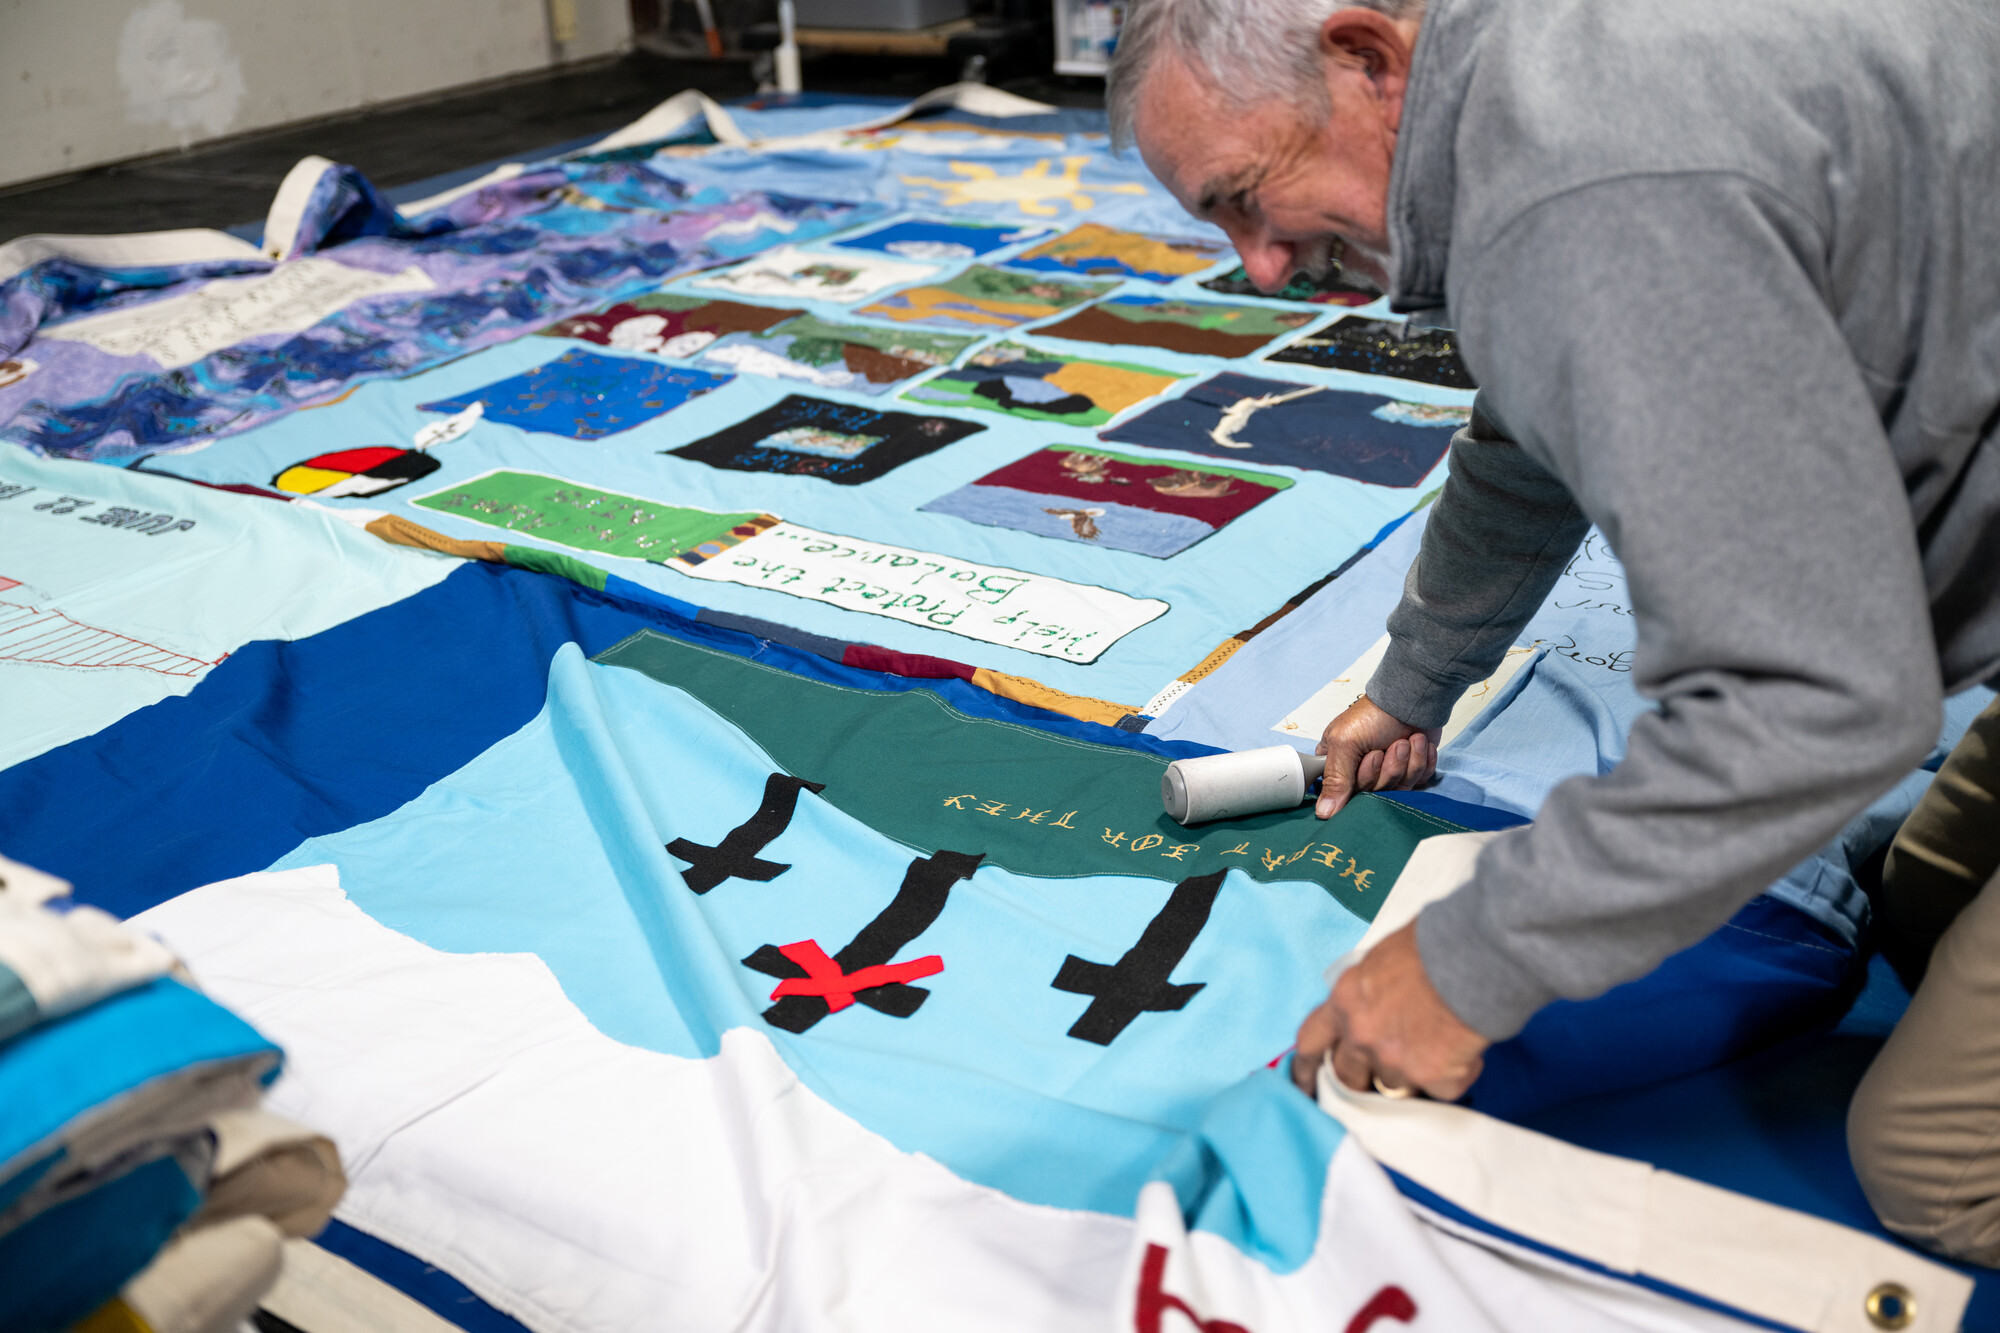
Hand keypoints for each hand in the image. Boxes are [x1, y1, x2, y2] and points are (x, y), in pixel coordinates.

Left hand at [1290, 923, 1487, 1100]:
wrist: (1476, 954)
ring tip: (1438, 1042)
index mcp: (1345, 1001)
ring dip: (1414, 1072)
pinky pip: (1439, 1091)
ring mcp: (1395, 1060)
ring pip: (1396, 1086)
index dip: (1305, 1068)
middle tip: (1381, 1075)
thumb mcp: (1379, 962)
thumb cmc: (1434, 945)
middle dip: (1361, 1081)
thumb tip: (1372, 1011)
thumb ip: (1366, 996)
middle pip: (1347, 1077)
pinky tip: (1464, 1048)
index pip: (1310, 1043)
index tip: (1306, 1084)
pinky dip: (1454, 1074)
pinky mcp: (1432, 1077)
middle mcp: (1362, 1035)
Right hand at [1315, 696, 1440, 817]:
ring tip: (1406, 740)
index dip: (1360, 780)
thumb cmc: (1374, 714)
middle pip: (1372, 794)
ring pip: (1396, 790)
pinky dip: (1421, 762)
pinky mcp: (1410, 772)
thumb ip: (1335, 779)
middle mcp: (1360, 771)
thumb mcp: (1345, 743)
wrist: (1413, 700)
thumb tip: (1324, 814)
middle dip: (1386, 768)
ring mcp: (1387, 773)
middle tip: (1387, 745)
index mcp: (1337, 763)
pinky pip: (1417, 783)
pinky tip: (1419, 745)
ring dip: (1406, 763)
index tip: (1370, 757)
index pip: (1342, 795)